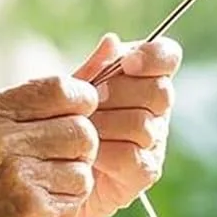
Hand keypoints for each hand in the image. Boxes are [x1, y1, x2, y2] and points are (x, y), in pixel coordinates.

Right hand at [0, 75, 99, 216]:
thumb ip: (24, 105)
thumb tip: (85, 87)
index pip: (60, 89)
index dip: (81, 99)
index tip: (80, 111)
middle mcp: (2, 140)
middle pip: (81, 129)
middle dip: (79, 143)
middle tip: (62, 154)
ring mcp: (17, 177)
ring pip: (84, 166)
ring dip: (73, 175)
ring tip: (46, 181)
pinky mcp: (30, 209)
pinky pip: (76, 195)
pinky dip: (66, 200)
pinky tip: (40, 202)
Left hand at [69, 33, 179, 216]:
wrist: (49, 174)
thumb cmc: (60, 124)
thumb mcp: (69, 92)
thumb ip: (91, 69)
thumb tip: (112, 41)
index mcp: (142, 79)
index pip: (167, 57)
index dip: (154, 56)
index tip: (129, 62)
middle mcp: (155, 109)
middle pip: (159, 91)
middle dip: (120, 93)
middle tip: (92, 100)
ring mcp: (154, 142)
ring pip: (144, 125)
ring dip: (107, 125)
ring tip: (82, 128)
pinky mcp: (145, 172)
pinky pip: (133, 156)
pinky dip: (106, 153)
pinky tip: (87, 153)